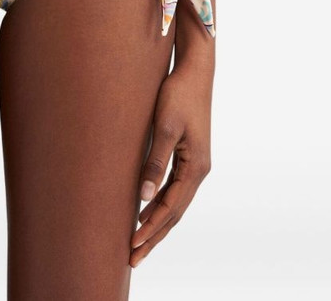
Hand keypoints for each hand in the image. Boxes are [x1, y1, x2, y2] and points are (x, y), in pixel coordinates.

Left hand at [130, 60, 212, 267]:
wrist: (195, 71)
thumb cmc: (178, 94)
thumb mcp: (165, 126)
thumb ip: (155, 161)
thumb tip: (143, 196)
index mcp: (196, 168)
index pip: (170, 209)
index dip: (150, 230)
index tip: (131, 247)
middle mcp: (199, 170)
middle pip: (174, 213)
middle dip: (153, 236)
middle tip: (132, 258)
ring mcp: (196, 164)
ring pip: (175, 203)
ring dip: (157, 223)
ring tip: (138, 242)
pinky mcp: (189, 155)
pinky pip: (174, 189)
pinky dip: (161, 204)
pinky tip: (147, 209)